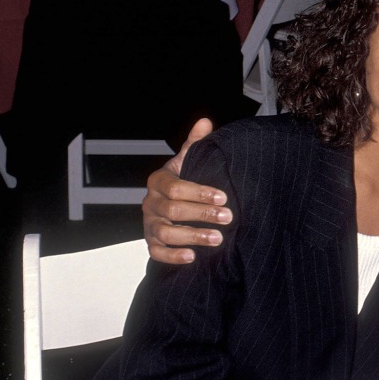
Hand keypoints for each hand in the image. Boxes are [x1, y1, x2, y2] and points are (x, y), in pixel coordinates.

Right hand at [143, 118, 231, 263]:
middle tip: (229, 217)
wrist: (171, 205)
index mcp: (158, 181)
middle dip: (202, 214)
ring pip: (166, 233)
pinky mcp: (152, 243)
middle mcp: (150, 203)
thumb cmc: (183, 181)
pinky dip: (173, 256)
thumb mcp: (188, 161)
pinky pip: (157, 253)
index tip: (224, 196)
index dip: (199, 192)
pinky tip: (193, 257)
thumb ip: (195, 143)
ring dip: (193, 236)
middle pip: (173, 210)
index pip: (175, 187)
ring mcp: (149, 225)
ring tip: (218, 239)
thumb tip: (205, 122)